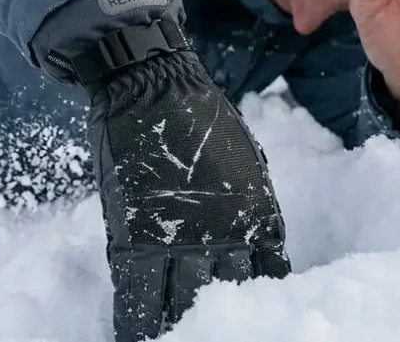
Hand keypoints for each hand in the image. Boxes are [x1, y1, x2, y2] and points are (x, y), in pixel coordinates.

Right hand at [86, 50, 289, 341]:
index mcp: (257, 216)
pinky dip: (133, 317)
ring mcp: (177, 237)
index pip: (267, 279)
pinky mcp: (135, 233)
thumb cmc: (198, 112)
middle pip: (223, 299)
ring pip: (179, 303)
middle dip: (215, 324)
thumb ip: (247, 202)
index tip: (254, 324)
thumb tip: (250, 238)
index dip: (259, 307)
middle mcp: (224, 235)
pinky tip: (132, 336)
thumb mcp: (244, 158)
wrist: (151, 84)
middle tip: (209, 334)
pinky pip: (136, 290)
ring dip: (175, 327)